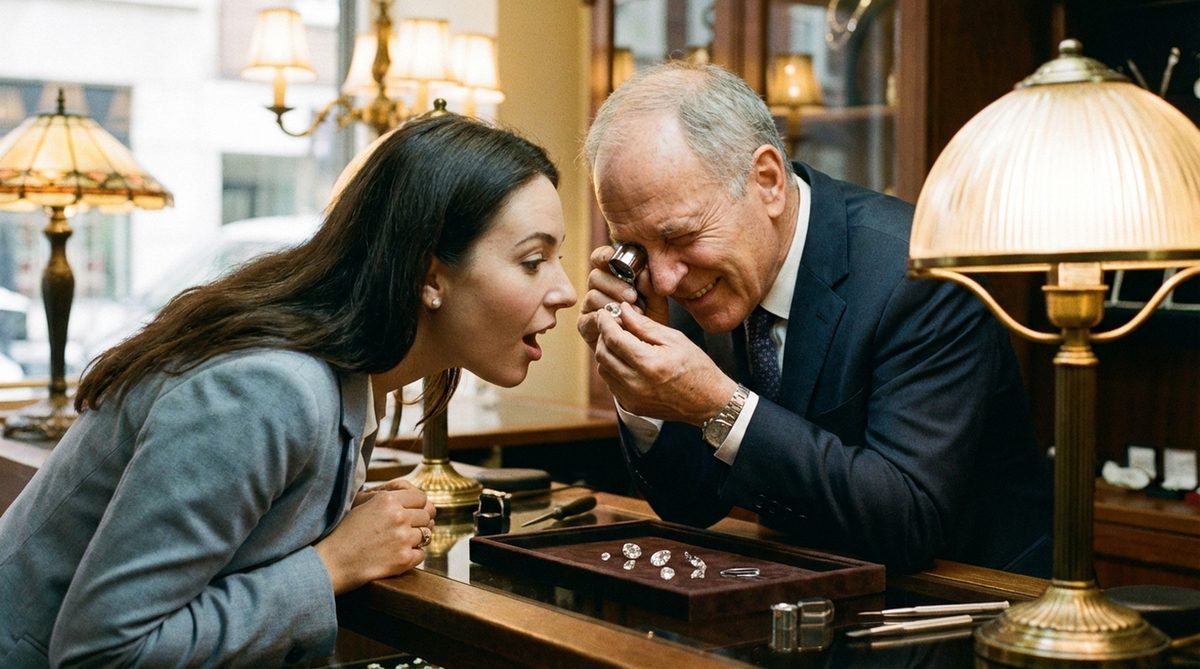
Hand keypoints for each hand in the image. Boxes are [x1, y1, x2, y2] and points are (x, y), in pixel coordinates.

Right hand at [315, 481, 434, 592]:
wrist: (332, 562)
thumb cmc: (345, 533)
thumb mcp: (364, 504)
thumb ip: (389, 498)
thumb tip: (420, 500)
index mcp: (388, 500)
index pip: (421, 498)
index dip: (419, 506)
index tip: (414, 513)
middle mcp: (399, 516)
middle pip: (426, 516)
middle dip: (418, 522)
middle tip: (405, 530)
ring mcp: (403, 538)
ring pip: (426, 535)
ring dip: (416, 539)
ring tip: (400, 543)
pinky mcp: (404, 559)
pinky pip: (421, 554)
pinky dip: (413, 556)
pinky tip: (398, 555)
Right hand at [577, 246, 668, 350]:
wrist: (645, 351)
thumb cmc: (650, 322)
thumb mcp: (657, 303)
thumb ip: (651, 287)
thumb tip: (644, 272)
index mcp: (613, 276)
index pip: (601, 259)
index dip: (604, 255)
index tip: (613, 258)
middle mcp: (598, 289)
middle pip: (595, 276)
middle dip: (614, 284)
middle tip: (632, 296)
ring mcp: (589, 307)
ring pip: (592, 296)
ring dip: (612, 303)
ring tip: (631, 314)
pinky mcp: (585, 324)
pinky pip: (589, 317)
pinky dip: (605, 320)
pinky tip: (620, 324)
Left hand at [593, 303, 735, 425]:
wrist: (708, 401)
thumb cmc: (696, 367)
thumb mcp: (674, 339)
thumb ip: (645, 325)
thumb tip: (623, 309)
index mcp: (649, 364)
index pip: (613, 338)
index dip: (605, 322)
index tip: (605, 312)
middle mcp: (636, 384)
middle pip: (603, 353)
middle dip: (604, 335)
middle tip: (613, 325)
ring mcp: (631, 398)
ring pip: (603, 369)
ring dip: (607, 352)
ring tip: (621, 342)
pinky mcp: (631, 405)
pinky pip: (611, 382)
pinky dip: (613, 368)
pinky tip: (627, 360)